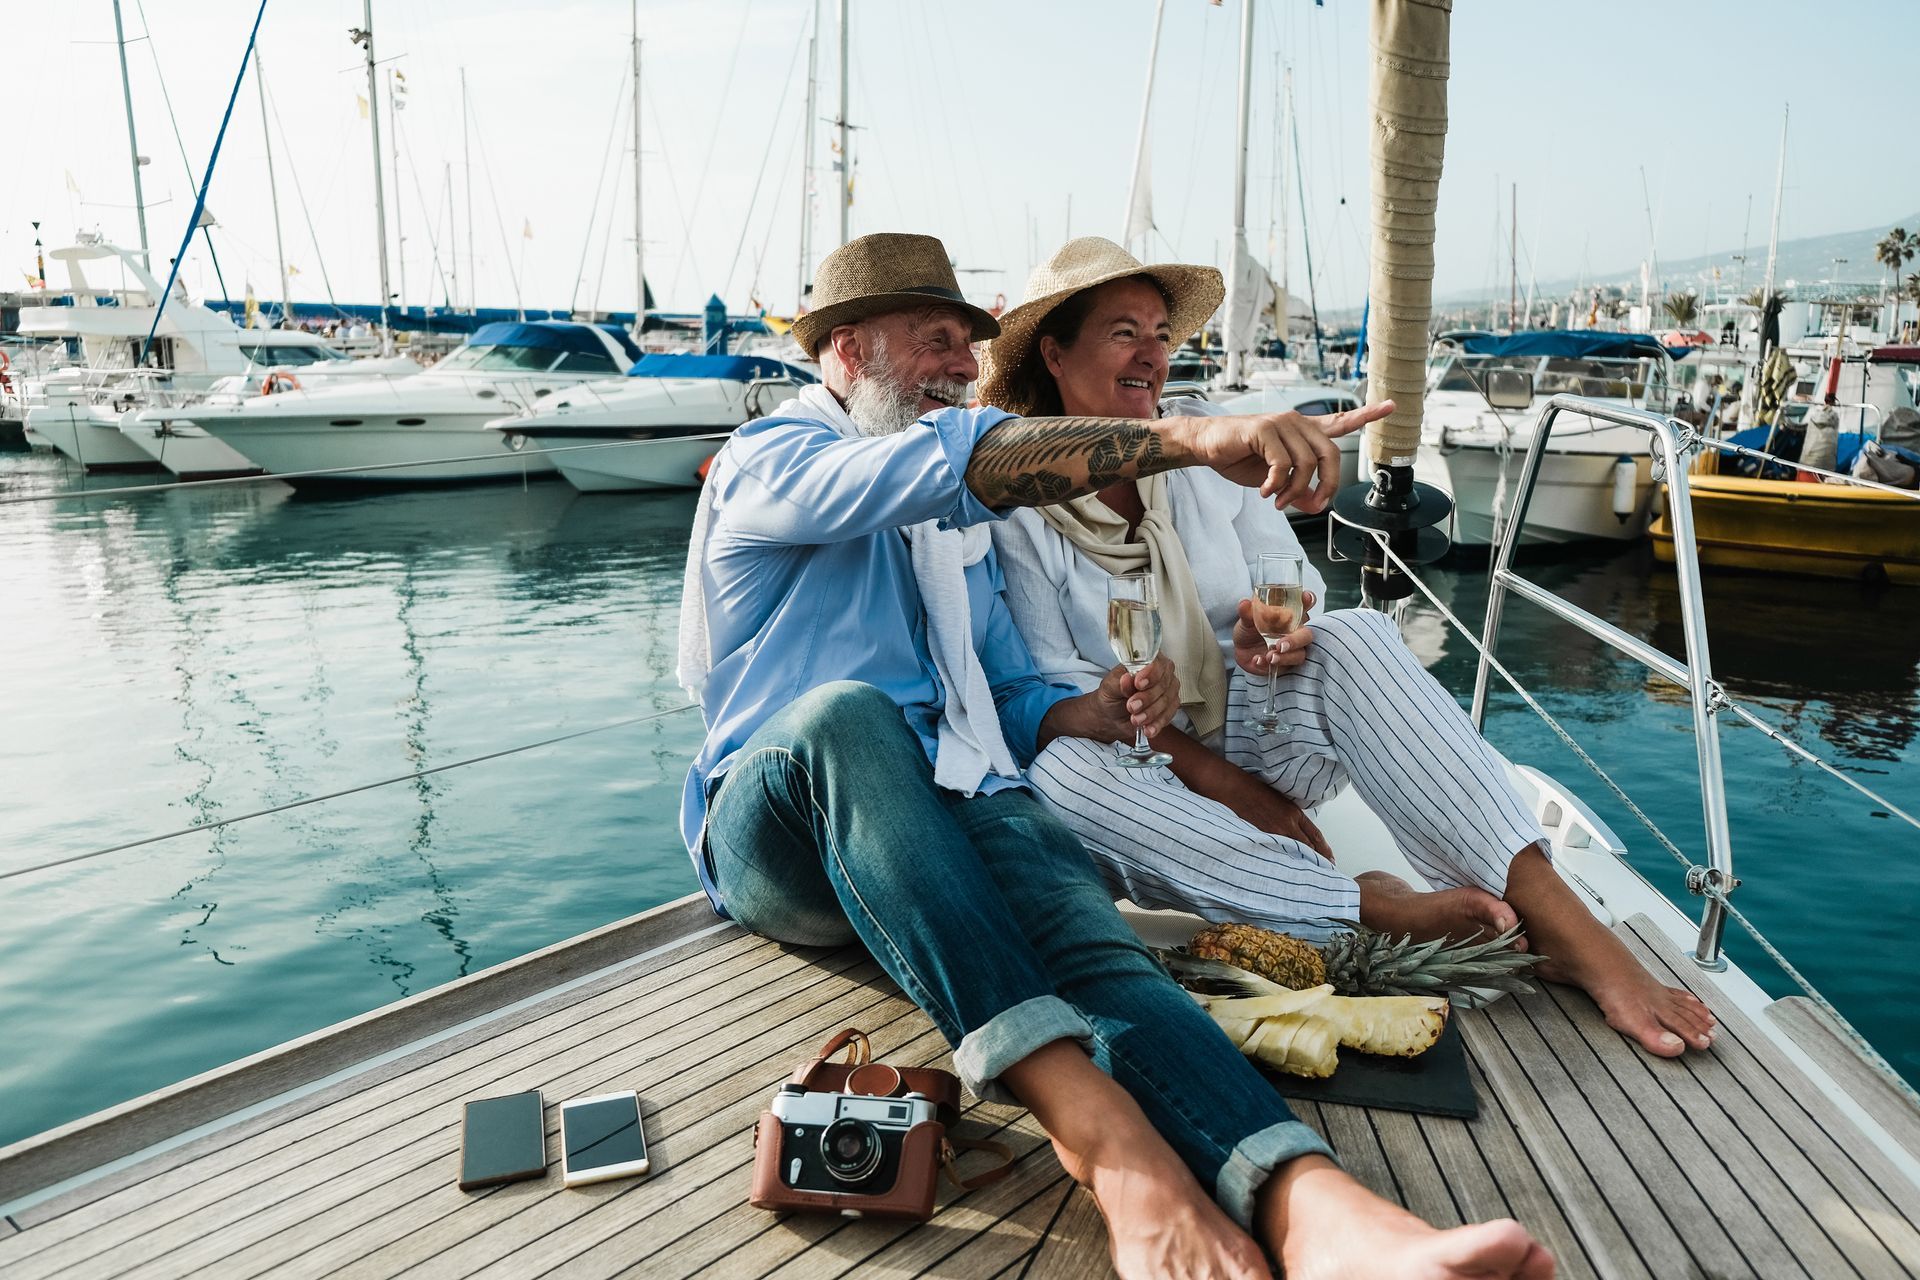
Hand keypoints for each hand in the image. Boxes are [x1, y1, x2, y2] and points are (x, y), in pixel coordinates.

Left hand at [1089, 654, 1180, 742]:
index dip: (1150, 674)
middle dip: (1147, 698)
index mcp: (1148, 660)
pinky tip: (1148, 729)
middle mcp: (1162, 673)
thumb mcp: (1109, 686)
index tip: (1138, 684)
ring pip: (1167, 701)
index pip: (1156, 663)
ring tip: (1135, 720)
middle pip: (1163, 684)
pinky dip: (1157, 724)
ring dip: (1151, 713)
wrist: (1111, 714)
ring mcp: (1168, 690)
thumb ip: (1119, 682)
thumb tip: (1127, 679)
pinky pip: (1168, 716)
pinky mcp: (1170, 707)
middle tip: (1131, 706)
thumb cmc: (1112, 694)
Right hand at [1178, 400, 1391, 513]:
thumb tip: (1315, 505)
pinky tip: (1265, 492)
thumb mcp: (1276, 481)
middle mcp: (1297, 423)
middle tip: (1313, 506)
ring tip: (1279, 501)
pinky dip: (1276, 485)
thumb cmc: (1240, 458)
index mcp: (1303, 432)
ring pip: (1306, 462)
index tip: (1391, 406)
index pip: (1341, 421)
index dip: (1367, 414)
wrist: (1207, 446)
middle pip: (1330, 453)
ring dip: (1295, 491)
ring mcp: (1281, 423)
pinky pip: (1282, 463)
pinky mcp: (1263, 429)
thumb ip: (1299, 490)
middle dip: (1327, 485)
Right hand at [1220, 773, 1332, 860]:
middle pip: (1308, 847)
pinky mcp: (1260, 838)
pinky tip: (1286, 870)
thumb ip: (1291, 816)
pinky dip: (1283, 862)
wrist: (1233, 789)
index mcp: (1294, 813)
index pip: (1316, 835)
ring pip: (1293, 853)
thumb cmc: (1253, 791)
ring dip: (1302, 863)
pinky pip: (1276, 854)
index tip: (1331, 860)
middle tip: (1324, 871)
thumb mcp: (1280, 799)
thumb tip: (1298, 832)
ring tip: (1308, 874)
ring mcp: (1273, 833)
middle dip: (1317, 860)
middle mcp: (1287, 824)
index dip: (1325, 850)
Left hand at [1232, 593, 1316, 673]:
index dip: (1308, 601)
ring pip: (1299, 655)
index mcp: (1289, 615)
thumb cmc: (1250, 629)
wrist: (1241, 650)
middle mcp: (1295, 632)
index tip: (1306, 597)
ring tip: (1269, 656)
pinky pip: (1283, 668)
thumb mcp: (1246, 620)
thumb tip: (1244, 603)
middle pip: (1306, 636)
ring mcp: (1292, 650)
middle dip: (1295, 641)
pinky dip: (1268, 664)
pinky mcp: (1285, 665)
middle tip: (1280, 645)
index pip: (1303, 606)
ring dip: (1284, 657)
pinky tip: (1258, 660)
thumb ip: (1247, 612)